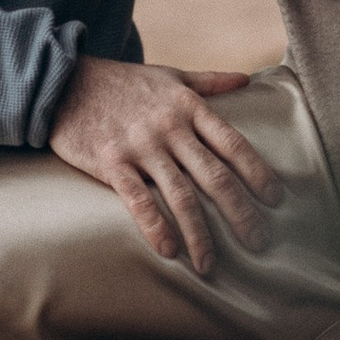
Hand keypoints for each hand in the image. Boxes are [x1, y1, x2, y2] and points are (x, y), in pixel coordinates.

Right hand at [48, 57, 281, 276]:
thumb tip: (246, 79)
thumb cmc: (122, 81)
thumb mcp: (169, 75)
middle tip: (259, 242)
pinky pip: (138, 200)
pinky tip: (169, 251)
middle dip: (241, 212)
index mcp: (189, 107)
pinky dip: (155, 227)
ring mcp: (141, 146)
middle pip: (215, 176)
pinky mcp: (111, 162)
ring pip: (180, 196)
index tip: (276, 199)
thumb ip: (209, 81)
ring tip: (211, 264)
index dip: (258, 173)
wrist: (64, 79)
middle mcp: (170, 128)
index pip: (233, 144)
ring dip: (199, 234)